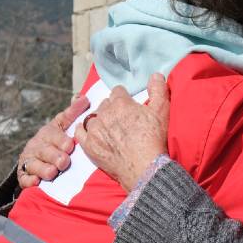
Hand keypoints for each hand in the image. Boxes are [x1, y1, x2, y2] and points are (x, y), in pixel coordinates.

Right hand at [16, 95, 88, 188]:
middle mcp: (36, 146)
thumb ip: (72, 114)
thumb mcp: (63, 126)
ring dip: (42, 169)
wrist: (37, 156)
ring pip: (33, 165)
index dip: (60, 140)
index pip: (53, 135)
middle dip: (54, 156)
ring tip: (52, 173)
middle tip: (64, 161)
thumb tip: (83, 97)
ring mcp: (29, 161)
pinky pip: (24, 178)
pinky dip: (29, 180)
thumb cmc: (55, 140)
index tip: (69, 145)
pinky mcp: (23, 175)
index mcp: (47, 133)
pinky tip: (36, 182)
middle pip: (44, 151)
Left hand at [76, 73, 169, 189]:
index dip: (124, 98)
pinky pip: (80, 132)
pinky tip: (89, 132)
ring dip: (99, 120)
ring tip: (108, 128)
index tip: (128, 106)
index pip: (117, 92)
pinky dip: (83, 130)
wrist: (144, 168)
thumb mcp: (162, 111)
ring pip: (93, 117)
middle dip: (112, 109)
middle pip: (105, 104)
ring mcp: (94, 130)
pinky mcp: (89, 145)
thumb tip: (155, 75)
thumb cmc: (154, 139)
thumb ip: (158, 89)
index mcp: (121, 103)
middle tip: (121, 120)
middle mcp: (104, 114)